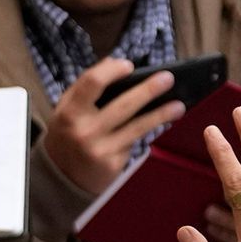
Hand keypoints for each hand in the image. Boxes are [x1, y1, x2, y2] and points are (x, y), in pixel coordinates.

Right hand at [41, 56, 184, 196]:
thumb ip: (85, 87)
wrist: (61, 179)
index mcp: (70, 112)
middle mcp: (85, 131)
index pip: (92, 83)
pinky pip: (134, 142)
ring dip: (161, 114)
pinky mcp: (113, 165)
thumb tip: (115, 62)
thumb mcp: (66, 110)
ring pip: (137, 127)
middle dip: (149, 90)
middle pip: (123, 105)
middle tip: (168, 78)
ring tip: (179, 105)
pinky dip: (149, 130)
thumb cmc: (67, 135)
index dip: (112, 71)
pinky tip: (164, 122)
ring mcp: (101, 150)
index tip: (130, 66)